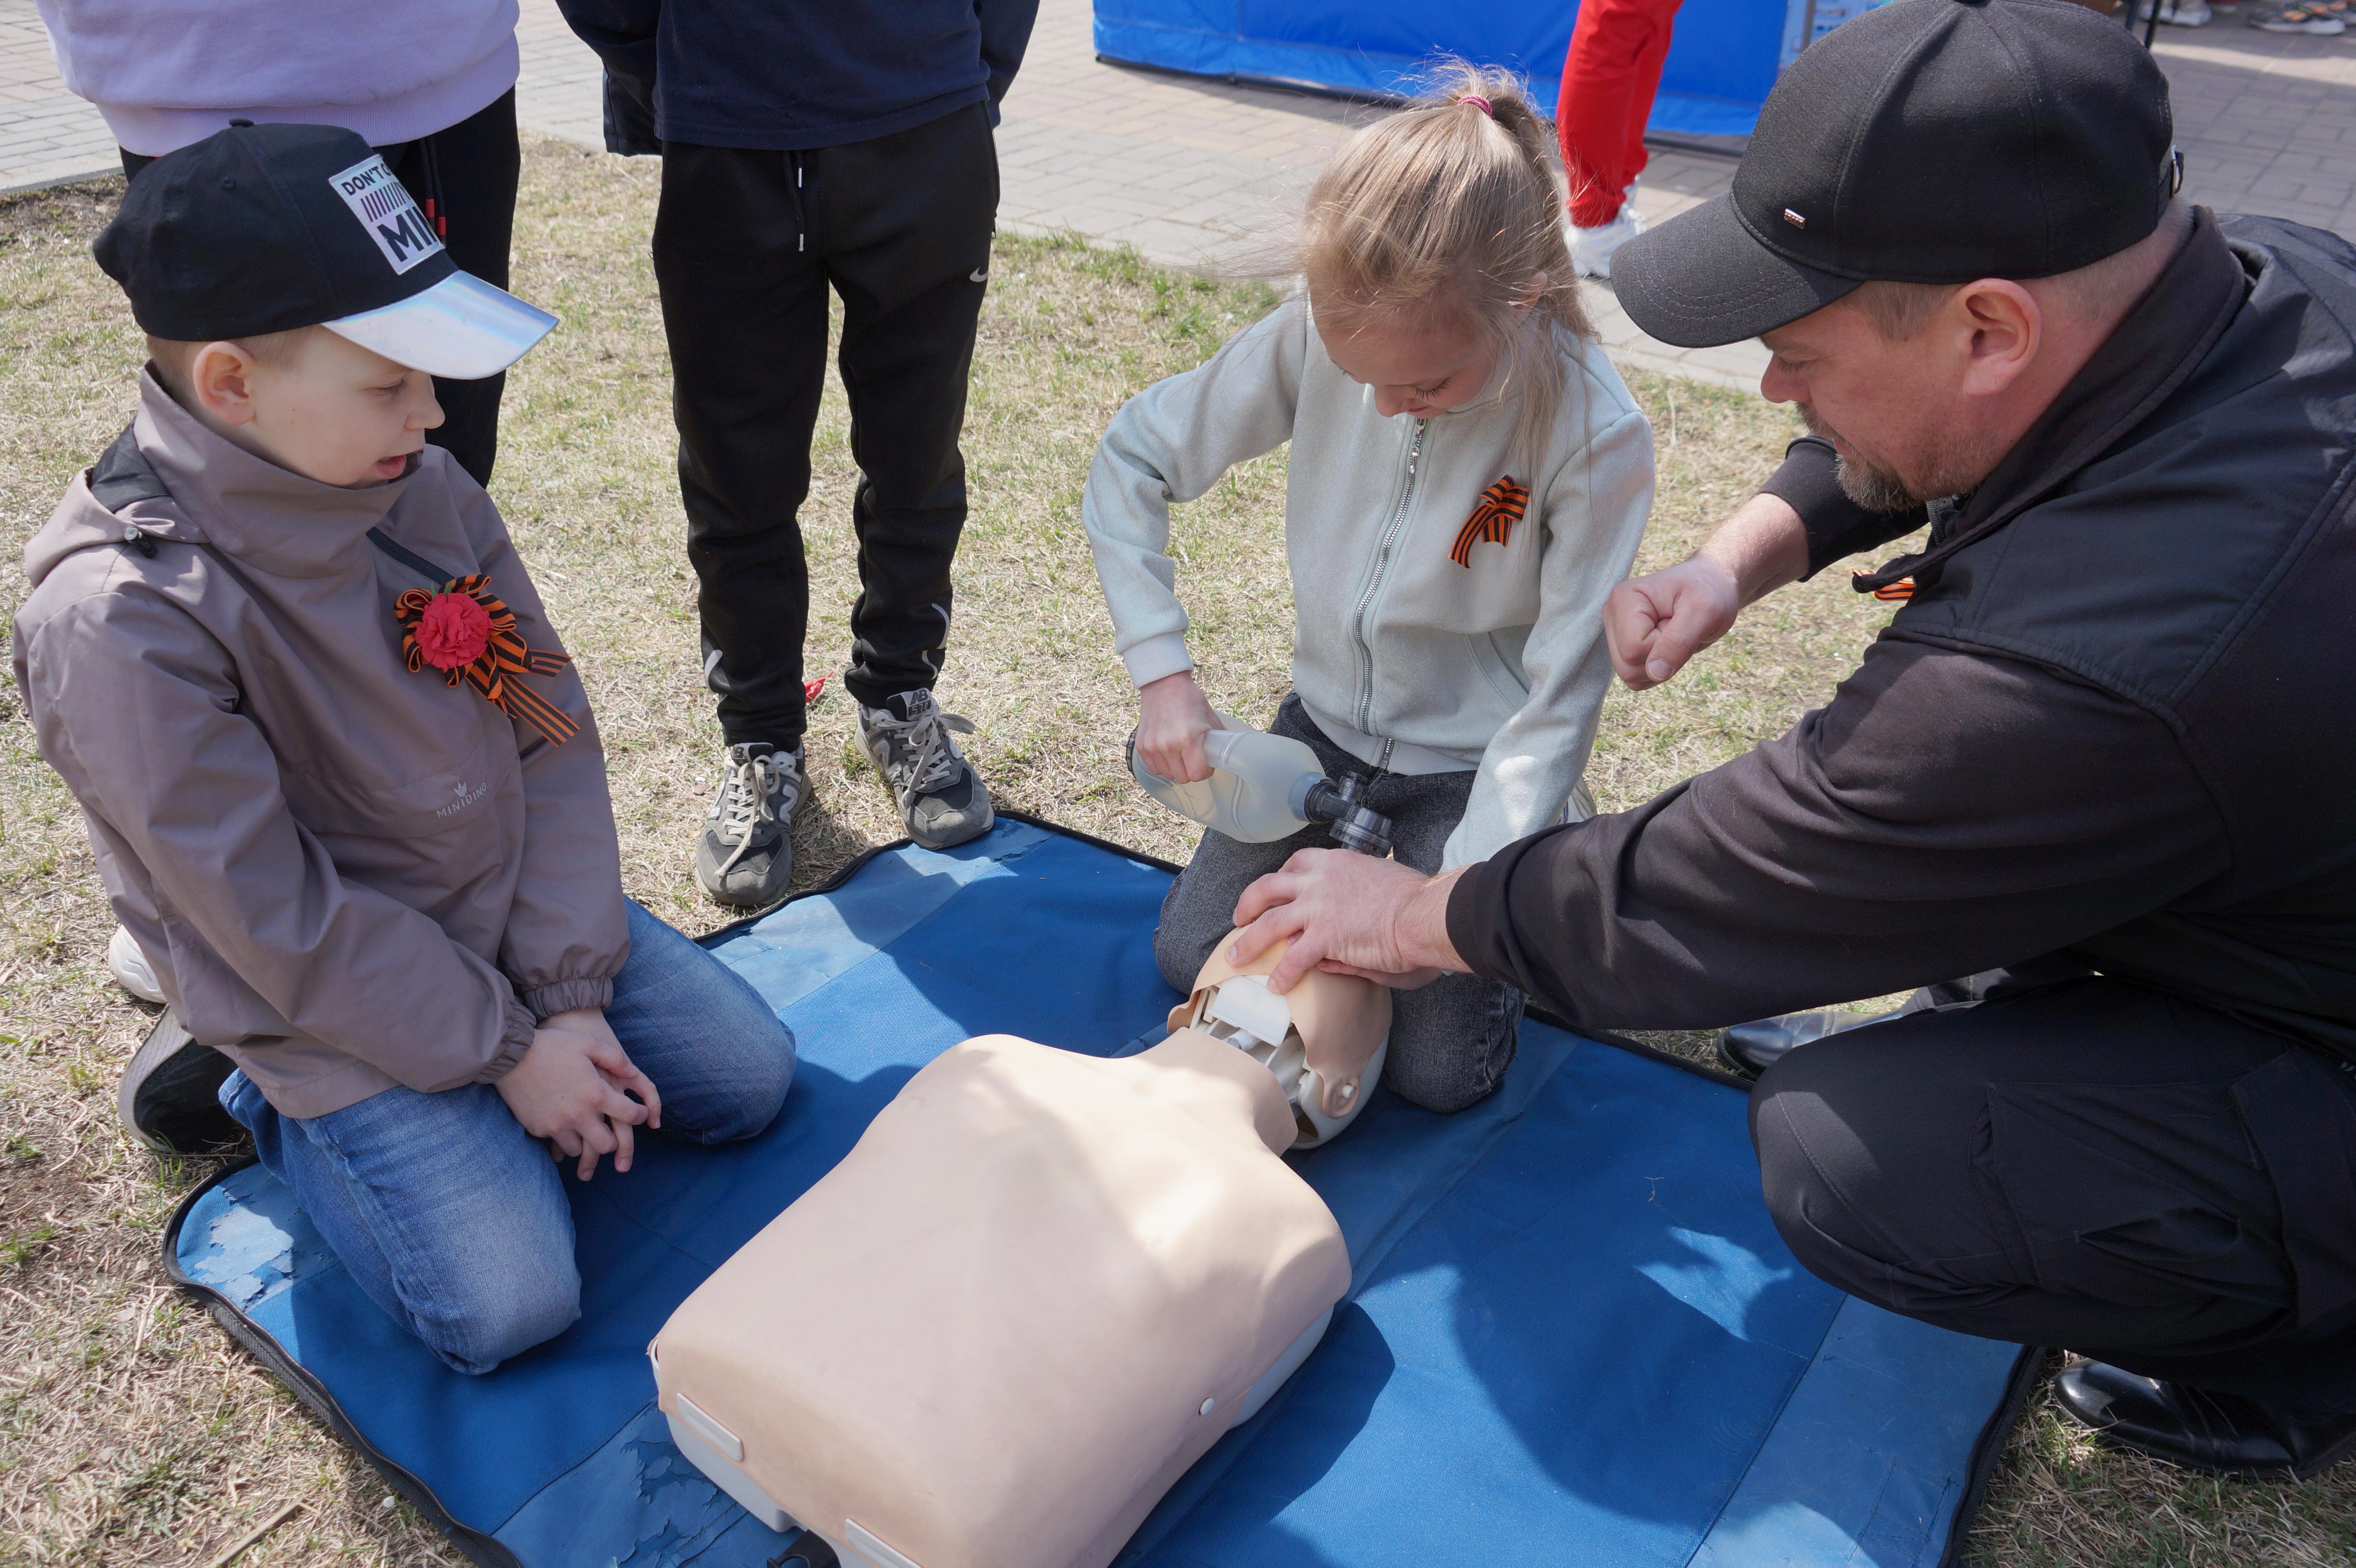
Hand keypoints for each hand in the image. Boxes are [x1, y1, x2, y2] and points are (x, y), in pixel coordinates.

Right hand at [495, 1008, 662, 1181]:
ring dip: (585, 1142)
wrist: (510, 1055)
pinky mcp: (538, 1129)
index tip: (640, 1114)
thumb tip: (631, 1073)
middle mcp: (579, 1115)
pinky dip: (562, 1139)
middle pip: (606, 1146)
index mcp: (596, 1094)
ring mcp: (557, 1125)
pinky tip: (563, 1128)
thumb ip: (614, 1058)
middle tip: (611, 1131)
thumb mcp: (588, 1044)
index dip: (641, 1115)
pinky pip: (555, 1145)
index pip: (630, 1115)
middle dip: (613, 1141)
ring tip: (585, 1130)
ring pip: (580, 1150)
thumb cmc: (552, 1046)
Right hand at [1135, 669, 1218, 783]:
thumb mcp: (1211, 718)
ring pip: (1168, 775)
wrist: (1164, 685)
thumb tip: (1226, 757)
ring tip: (1180, 752)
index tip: (1206, 763)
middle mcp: (1168, 745)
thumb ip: (1219, 741)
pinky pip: (1154, 769)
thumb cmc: (1190, 700)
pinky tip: (1167, 752)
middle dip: (1190, 770)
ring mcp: (1153, 747)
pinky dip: (1162, 765)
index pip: (1197, 775)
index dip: (1204, 771)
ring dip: (1176, 768)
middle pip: (1182, 778)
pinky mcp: (1142, 746)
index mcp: (1189, 739)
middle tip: (1193, 757)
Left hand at [1229, 850, 1467, 992]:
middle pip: (1269, 885)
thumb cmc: (1416, 900)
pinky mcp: (1325, 935)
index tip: (1276, 888)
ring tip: (1236, 956)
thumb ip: (1355, 894)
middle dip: (1249, 902)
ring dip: (1249, 940)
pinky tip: (1277, 986)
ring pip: (1269, 921)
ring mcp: (1319, 906)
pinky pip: (1293, 957)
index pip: (1298, 862)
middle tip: (1240, 917)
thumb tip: (1339, 908)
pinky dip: (1282, 973)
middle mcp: (1321, 879)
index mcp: (1338, 862)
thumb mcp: (1381, 882)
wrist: (1425, 913)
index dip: (1281, 876)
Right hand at [1605, 554, 1740, 689]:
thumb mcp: (1704, 612)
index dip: (1665, 646)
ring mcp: (1616, 632)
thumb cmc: (1710, 591)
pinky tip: (1669, 644)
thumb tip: (1655, 674)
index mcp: (1623, 598)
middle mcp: (1613, 615)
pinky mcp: (1624, 646)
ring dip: (1662, 664)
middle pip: (1627, 667)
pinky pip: (1636, 678)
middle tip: (1679, 628)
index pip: (1634, 649)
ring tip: (1675, 634)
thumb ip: (1678, 643)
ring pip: (1630, 676)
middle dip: (1662, 657)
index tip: (1681, 620)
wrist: (1713, 584)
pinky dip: (1659, 669)